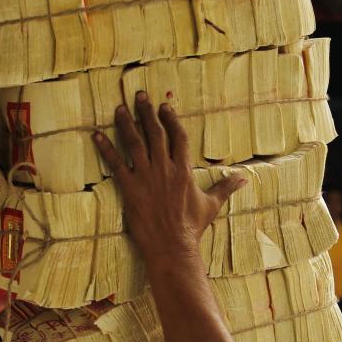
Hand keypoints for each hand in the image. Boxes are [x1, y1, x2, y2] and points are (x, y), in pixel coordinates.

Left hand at [92, 91, 246, 258]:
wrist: (173, 246)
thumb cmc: (192, 227)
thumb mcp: (212, 205)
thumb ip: (226, 187)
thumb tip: (245, 178)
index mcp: (184, 170)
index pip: (178, 136)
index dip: (171, 119)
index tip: (164, 106)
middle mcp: (164, 169)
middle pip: (155, 133)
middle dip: (146, 112)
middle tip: (139, 96)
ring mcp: (146, 178)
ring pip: (134, 143)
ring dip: (126, 124)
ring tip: (119, 108)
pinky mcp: (130, 189)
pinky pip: (115, 164)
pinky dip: (105, 149)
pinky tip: (97, 135)